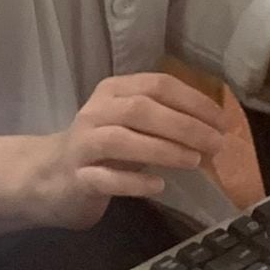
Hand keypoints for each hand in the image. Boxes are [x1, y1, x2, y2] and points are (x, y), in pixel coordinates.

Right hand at [0, 75, 227, 239]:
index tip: (221, 120)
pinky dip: (135, 181)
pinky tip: (159, 185)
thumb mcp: (131, 124)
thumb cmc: (102, 148)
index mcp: (114, 91)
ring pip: (123, 139)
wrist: (48, 178)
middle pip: (142, 109)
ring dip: (164, 149)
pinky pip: (106, 177)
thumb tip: (213, 127)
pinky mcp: (76, 177)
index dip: (193, 100)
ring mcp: (83, 145)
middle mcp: (96, 112)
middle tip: (216, 143)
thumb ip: (164, 119)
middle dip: (185, 125)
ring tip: (195, 161)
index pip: (157, 85)